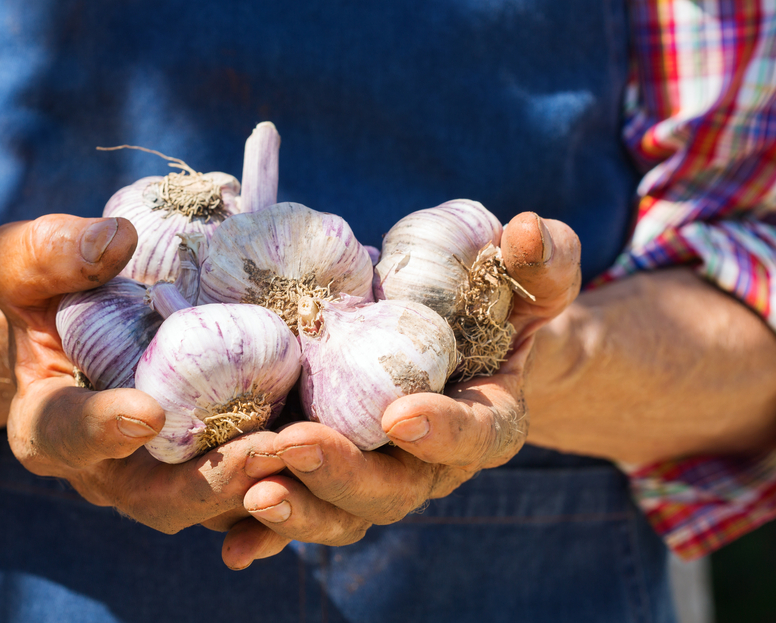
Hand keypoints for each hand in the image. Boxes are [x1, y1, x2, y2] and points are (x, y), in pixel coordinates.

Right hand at [0, 215, 286, 533]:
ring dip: (275, 488)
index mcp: (52, 427)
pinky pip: (269, 491)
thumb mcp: (25, 264)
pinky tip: (352, 450)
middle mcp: (117, 471)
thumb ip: (49, 254)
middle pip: (160, 500)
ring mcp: (177, 478)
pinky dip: (308, 479)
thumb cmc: (52, 294)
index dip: (101, 431)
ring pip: (225, 508)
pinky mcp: (230, 466)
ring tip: (317, 451)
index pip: (65, 436)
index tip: (144, 412)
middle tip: (264, 450)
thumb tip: (113, 242)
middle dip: (214, 483)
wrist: (92, 329)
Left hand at [219, 212, 580, 568]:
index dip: (444, 432)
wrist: (450, 338)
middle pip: (397, 490)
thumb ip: (541, 258)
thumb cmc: (496, 303)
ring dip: (300, 507)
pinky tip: (233, 544)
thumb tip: (521, 232)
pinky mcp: (331, 476)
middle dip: (346, 473)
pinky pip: (304, 513)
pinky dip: (270, 533)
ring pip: (345, 512)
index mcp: (488, 419)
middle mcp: (432, 464)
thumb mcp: (530, 276)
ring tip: (254, 489)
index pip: (479, 436)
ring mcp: (379, 475)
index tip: (400, 415)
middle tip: (298, 444)